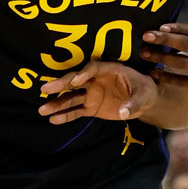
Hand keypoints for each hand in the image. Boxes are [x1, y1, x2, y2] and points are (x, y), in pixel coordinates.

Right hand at [38, 61, 157, 123]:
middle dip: (60, 84)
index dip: (83, 74)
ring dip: (57, 103)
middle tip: (45, 89)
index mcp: (108, 70)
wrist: (144, 100)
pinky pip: (76, 111)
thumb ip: (134, 102)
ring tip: (42, 110)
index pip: (92, 69)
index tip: (76, 81)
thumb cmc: (145, 90)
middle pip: (75, 81)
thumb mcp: (145, 94)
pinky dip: (65, 115)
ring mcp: (91, 94)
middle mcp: (95, 80)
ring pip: (71, 97)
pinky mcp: (91, 107)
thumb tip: (124, 112)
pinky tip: (53, 119)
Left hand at [139, 1, 187, 106]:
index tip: (158, 26)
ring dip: (161, 58)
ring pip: (183, 63)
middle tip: (145, 36)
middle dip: (164, 39)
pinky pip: (186, 82)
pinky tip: (157, 74)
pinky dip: (170, 78)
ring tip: (145, 54)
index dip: (175, 28)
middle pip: (187, 43)